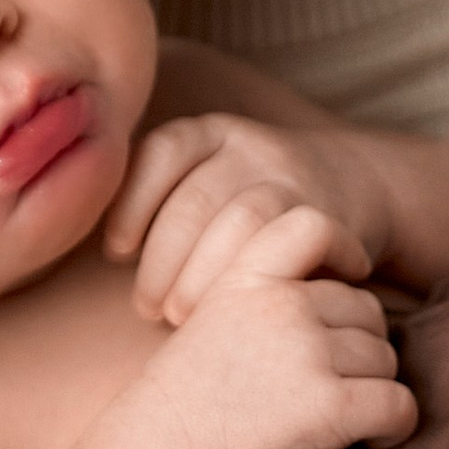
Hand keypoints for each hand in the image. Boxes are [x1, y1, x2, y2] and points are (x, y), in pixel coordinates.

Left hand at [106, 111, 396, 321]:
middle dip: (163, 261)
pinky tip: (227, 305)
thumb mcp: (207, 177)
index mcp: (211, 131)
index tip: (117, 253)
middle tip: (147, 307)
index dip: (132, 204)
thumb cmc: (250, 203)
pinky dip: (247, 281)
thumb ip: (160, 201)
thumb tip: (95, 247)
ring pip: (240, 222)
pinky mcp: (326, 216)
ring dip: (200, 279)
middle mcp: (251, 146)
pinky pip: (283, 247)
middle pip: (195, 199)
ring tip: (177, 316)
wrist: (354, 183)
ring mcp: (293, 179)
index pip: (161, 154)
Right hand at [122, 204, 417, 448]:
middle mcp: (281, 305)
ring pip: (386, 359)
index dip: (344, 247)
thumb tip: (345, 291)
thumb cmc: (189, 401)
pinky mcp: (331, 405)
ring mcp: (308, 353)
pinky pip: (399, 404)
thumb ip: (265, 292)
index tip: (352, 275)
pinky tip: (370, 436)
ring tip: (334, 415)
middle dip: (357, 346)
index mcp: (246, 277)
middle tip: (324, 384)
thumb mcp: (211, 317)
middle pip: (366, 309)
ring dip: (372, 388)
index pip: (312, 226)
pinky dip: (395, 424)